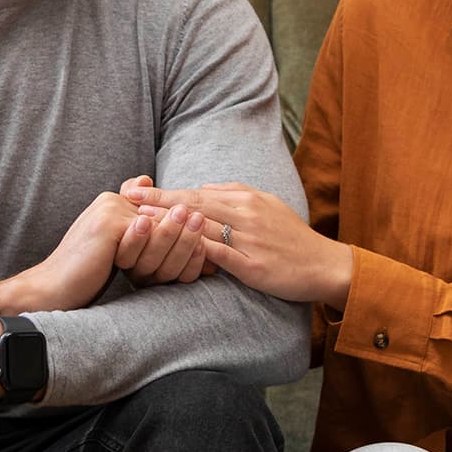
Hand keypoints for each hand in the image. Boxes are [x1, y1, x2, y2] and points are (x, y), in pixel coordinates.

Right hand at [0, 186, 208, 313]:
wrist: (52, 289)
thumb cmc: (86, 275)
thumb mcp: (122, 254)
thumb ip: (143, 235)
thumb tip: (176, 224)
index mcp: (118, 203)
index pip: (160, 213)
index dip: (183, 233)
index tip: (208, 248)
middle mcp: (114, 200)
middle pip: (163, 217)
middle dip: (188, 235)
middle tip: (212, 248)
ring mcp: (111, 209)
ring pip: (160, 225)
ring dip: (184, 240)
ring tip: (204, 248)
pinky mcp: (109, 224)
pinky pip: (149, 235)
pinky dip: (169, 250)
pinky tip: (186, 257)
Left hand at [126, 182, 347, 304]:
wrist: (323, 264)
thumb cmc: (293, 237)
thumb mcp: (268, 204)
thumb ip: (236, 194)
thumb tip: (204, 187)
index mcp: (247, 199)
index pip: (198, 193)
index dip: (165, 192)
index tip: (136, 190)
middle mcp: (246, 214)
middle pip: (194, 205)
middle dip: (158, 202)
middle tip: (127, 198)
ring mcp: (249, 239)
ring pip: (202, 227)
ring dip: (169, 224)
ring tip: (140, 222)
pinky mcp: (253, 265)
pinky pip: (219, 255)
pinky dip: (194, 250)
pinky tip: (173, 250)